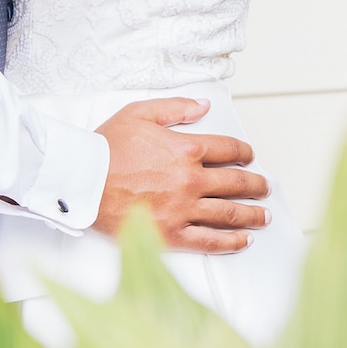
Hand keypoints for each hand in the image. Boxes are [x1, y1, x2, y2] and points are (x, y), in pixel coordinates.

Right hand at [94, 98, 270, 253]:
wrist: (82, 181)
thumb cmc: (106, 147)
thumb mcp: (140, 113)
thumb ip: (176, 107)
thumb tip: (204, 106)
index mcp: (186, 149)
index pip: (228, 150)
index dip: (243, 152)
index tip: (248, 157)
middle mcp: (191, 180)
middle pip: (236, 183)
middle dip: (256, 185)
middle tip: (264, 187)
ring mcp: (184, 209)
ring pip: (230, 213)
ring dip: (252, 214)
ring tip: (264, 215)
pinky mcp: (172, 234)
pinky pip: (210, 241)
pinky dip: (231, 241)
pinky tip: (244, 240)